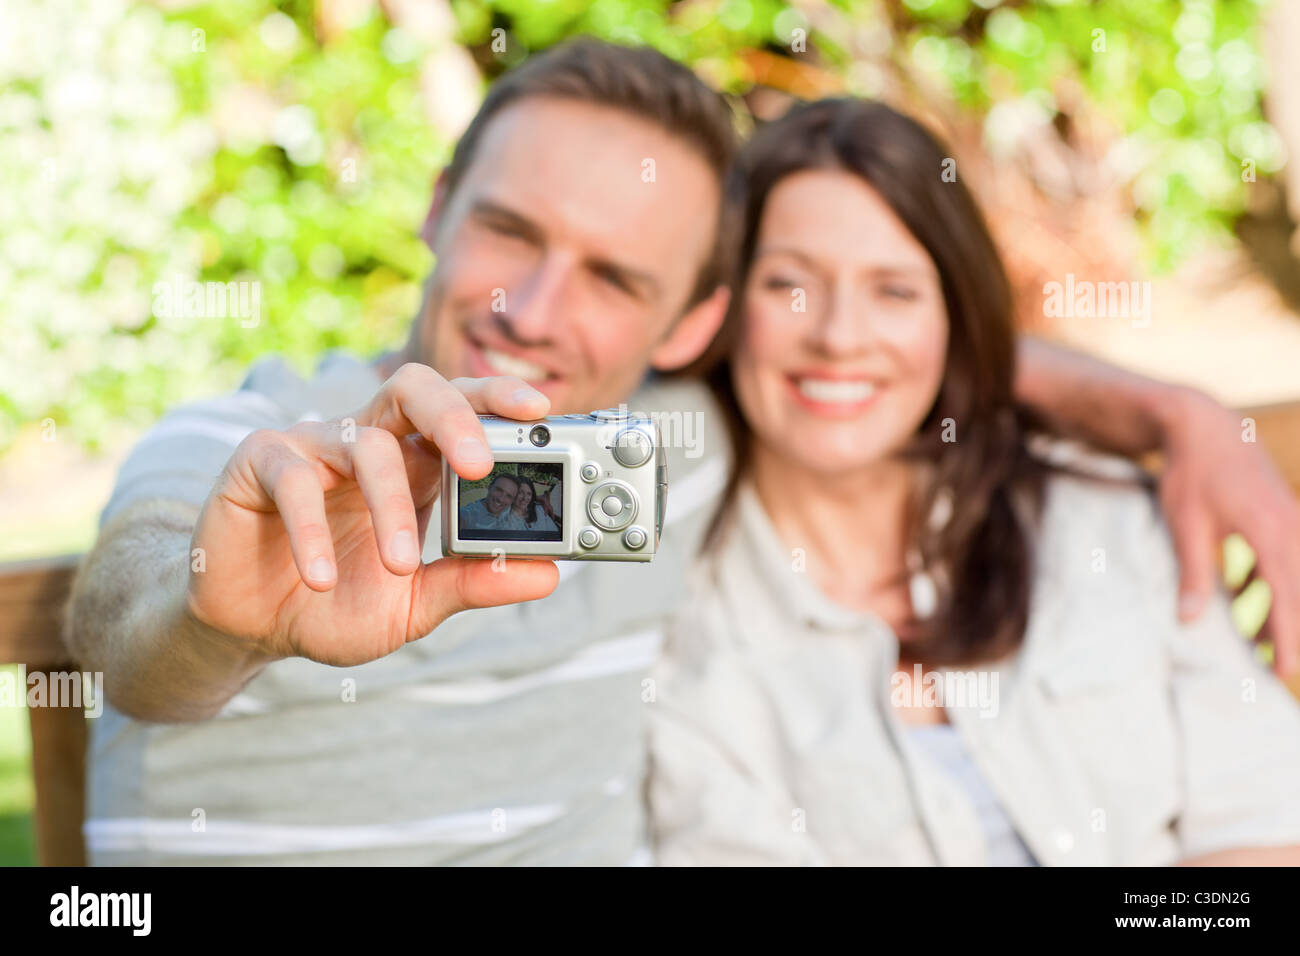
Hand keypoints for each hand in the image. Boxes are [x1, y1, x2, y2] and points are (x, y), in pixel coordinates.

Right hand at [186, 364, 558, 666]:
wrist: (255, 628)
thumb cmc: (338, 602)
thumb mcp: (415, 604)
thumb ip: (473, 584)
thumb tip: (548, 575)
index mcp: (414, 464)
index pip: (462, 409)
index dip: (496, 399)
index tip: (541, 411)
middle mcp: (369, 441)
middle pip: (415, 389)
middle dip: (454, 415)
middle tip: (478, 464)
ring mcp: (313, 446)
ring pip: (365, 444)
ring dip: (389, 505)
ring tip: (400, 565)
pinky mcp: (258, 463)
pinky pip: (292, 478)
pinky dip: (311, 529)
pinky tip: (321, 577)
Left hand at [1158, 388, 1299, 676]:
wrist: (1204, 424)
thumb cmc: (1191, 472)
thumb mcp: (1185, 525)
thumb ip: (1192, 574)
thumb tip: (1188, 621)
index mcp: (1270, 532)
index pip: (1286, 596)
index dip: (1286, 636)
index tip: (1284, 670)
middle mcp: (1292, 527)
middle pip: (1299, 590)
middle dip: (1292, 631)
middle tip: (1280, 669)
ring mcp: (1293, 519)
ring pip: (1296, 576)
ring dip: (1283, 609)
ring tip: (1261, 645)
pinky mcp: (1284, 514)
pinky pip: (1288, 559)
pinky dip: (1274, 583)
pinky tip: (1249, 599)